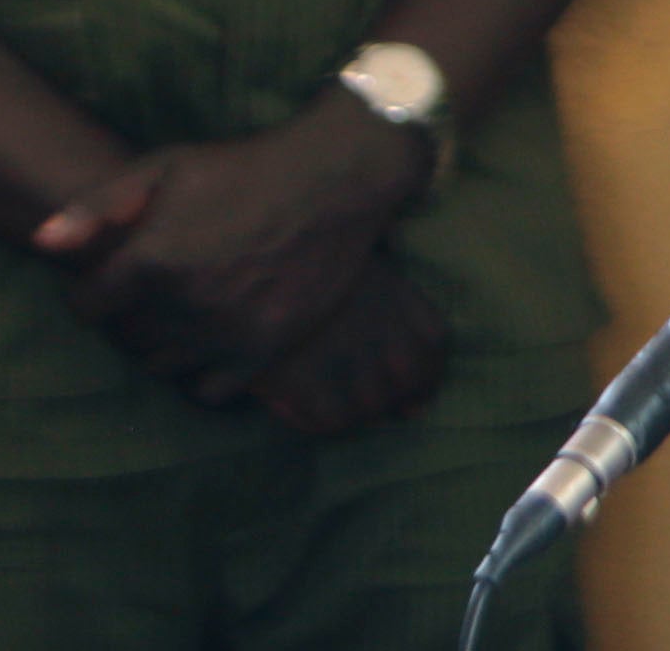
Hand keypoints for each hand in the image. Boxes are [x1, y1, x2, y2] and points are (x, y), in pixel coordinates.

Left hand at [34, 95, 431, 400]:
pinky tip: (215, 341)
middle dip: (131, 318)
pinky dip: (203, 374)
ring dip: (165, 344)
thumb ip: (97, 205)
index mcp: (152, 259)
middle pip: (126, 339)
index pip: (87, 308)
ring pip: (163, 366)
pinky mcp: (267, 347)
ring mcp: (228, 329)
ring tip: (187, 312)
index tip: (112, 279)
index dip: (94, 291)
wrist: (337, 176)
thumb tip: (41, 245)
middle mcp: (186, 303)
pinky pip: (209, 391)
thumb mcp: (166, 166)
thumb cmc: (244, 167)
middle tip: (158, 290)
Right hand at [247, 254, 449, 436]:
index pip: (434, 340)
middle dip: (402, 400)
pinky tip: (295, 410)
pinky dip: (318, 424)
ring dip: (359, 416)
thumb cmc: (286, 253)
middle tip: (387, 412)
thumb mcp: (343, 246)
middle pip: (411, 378)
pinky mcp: (303, 376)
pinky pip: (331, 420)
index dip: (431, 373)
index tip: (419, 392)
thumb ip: (373, 263)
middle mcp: (377, 323)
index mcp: (389, 289)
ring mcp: (343, 351)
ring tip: (337, 411)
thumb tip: (401, 251)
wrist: (235, 264)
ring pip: (372, 405)